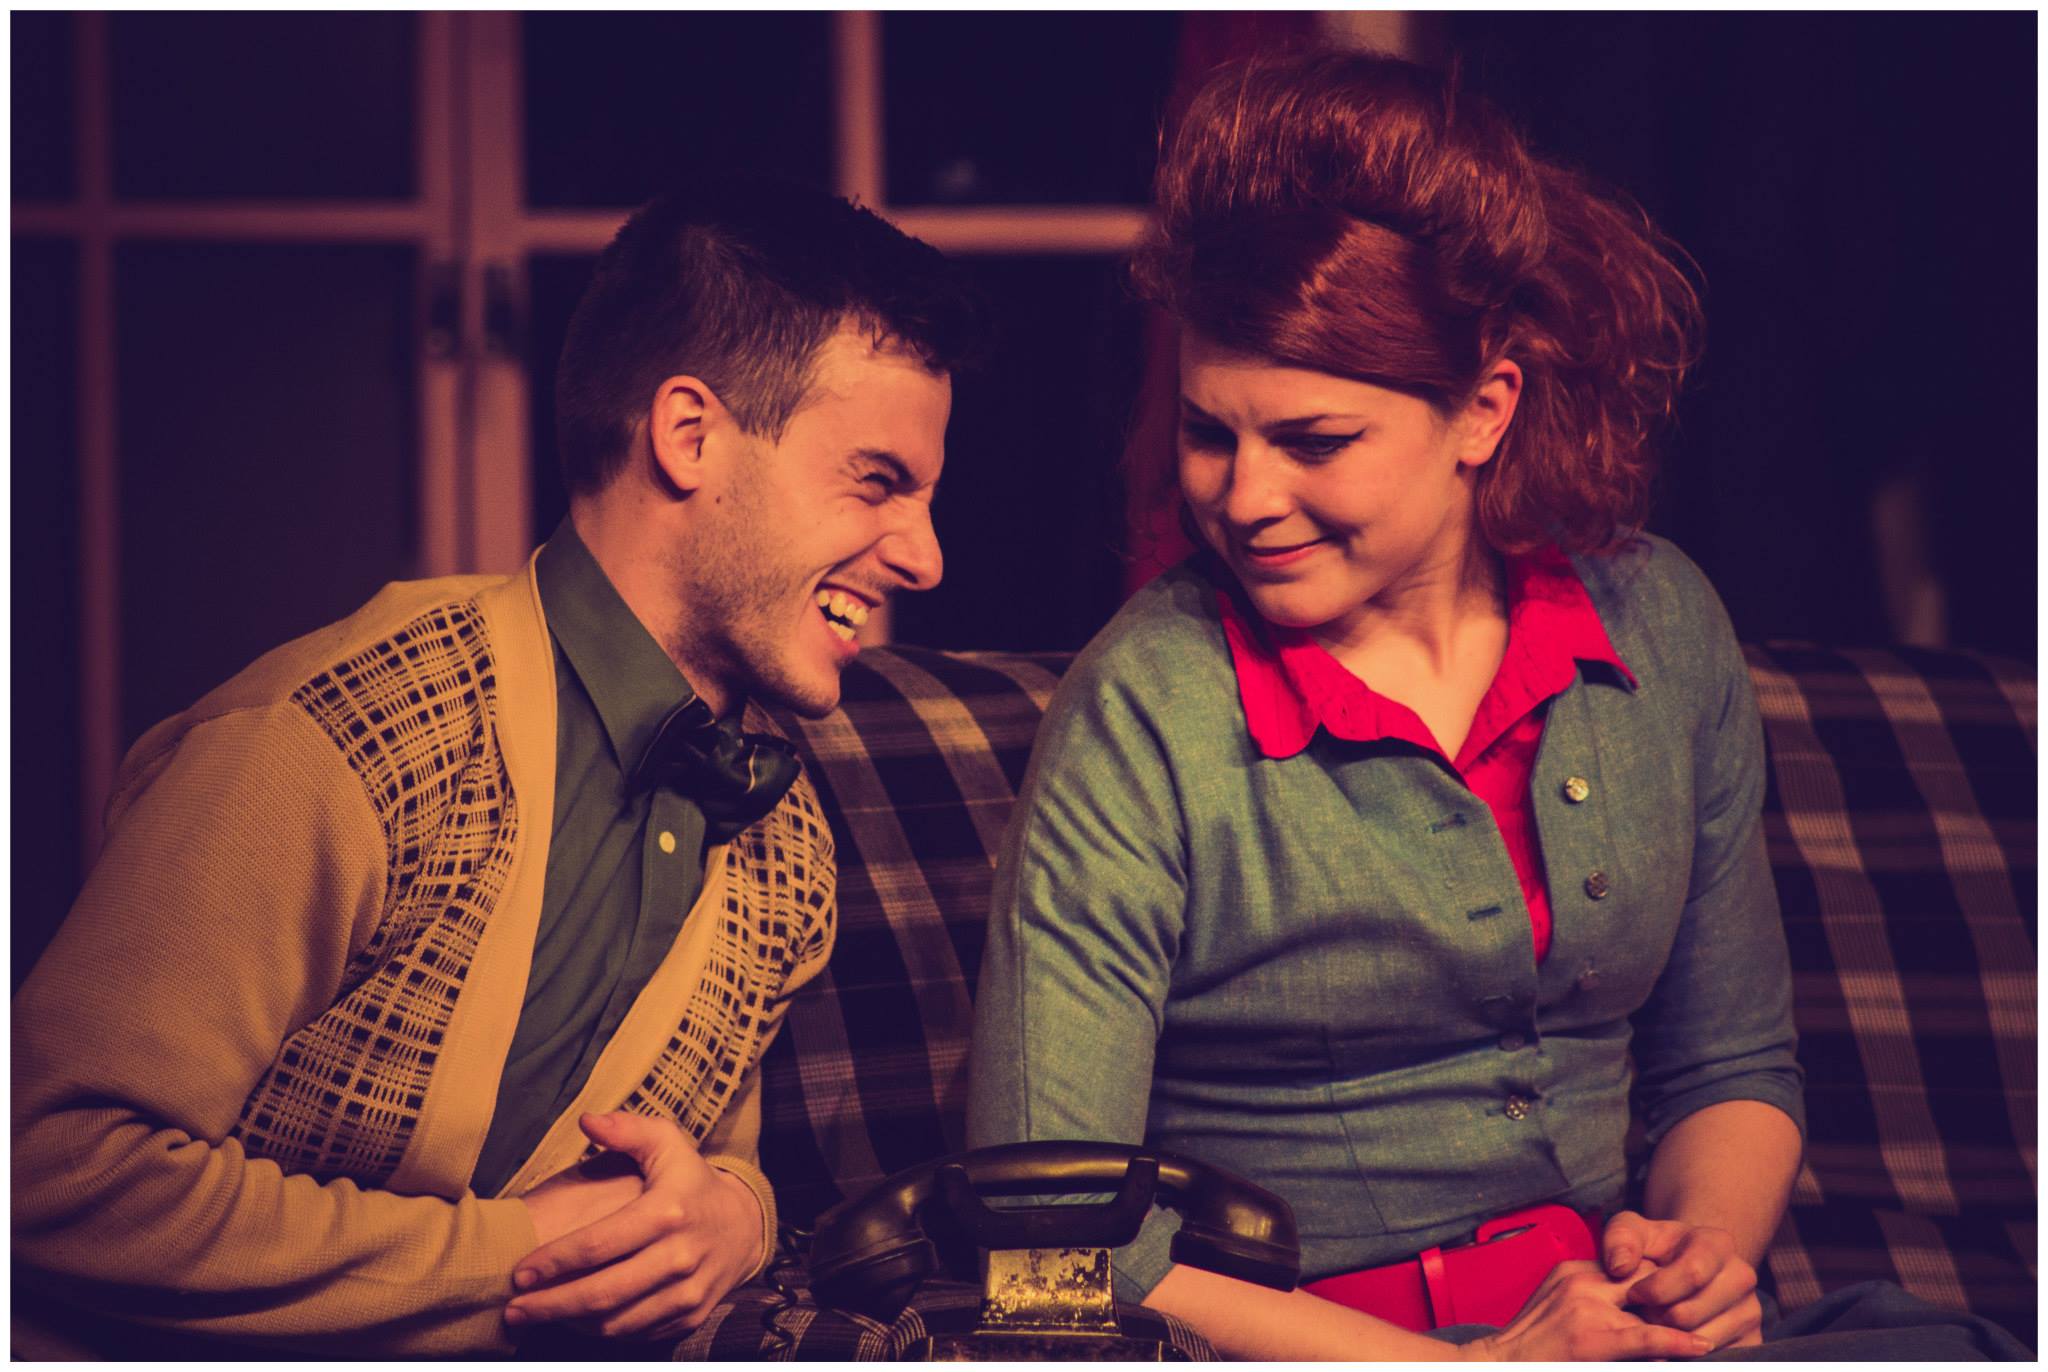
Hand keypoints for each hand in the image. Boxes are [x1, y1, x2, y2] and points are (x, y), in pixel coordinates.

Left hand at [504, 1111, 765, 1340]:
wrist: (743, 1225)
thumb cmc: (691, 1181)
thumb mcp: (668, 1143)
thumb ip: (627, 1129)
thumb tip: (586, 1121)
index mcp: (669, 1211)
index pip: (600, 1244)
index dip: (555, 1261)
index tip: (519, 1272)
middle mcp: (680, 1256)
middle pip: (603, 1292)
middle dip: (550, 1304)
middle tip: (512, 1308)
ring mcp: (687, 1292)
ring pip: (617, 1322)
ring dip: (569, 1324)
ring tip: (535, 1316)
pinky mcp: (690, 1317)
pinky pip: (636, 1334)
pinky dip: (600, 1333)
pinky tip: (574, 1322)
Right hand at [1462, 1259, 1712, 1360]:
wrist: (1497, 1363)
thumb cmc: (1531, 1346)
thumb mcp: (1557, 1303)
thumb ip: (1591, 1297)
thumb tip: (1632, 1306)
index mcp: (1576, 1270)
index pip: (1631, 1264)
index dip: (1664, 1276)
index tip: (1691, 1287)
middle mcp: (1584, 1280)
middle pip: (1647, 1275)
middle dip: (1681, 1289)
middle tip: (1716, 1301)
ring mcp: (1588, 1307)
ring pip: (1653, 1303)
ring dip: (1687, 1315)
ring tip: (1721, 1325)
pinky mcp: (1594, 1338)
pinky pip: (1646, 1336)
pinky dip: (1677, 1341)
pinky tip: (1702, 1348)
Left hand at [1602, 1210, 1762, 1350]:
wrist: (1686, 1267)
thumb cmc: (1654, 1249)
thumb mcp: (1631, 1231)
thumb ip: (1621, 1238)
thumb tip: (1620, 1267)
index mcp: (1718, 1244)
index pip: (1693, 1273)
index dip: (1656, 1289)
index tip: (1633, 1294)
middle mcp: (1741, 1277)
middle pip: (1689, 1314)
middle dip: (1655, 1317)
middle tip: (1642, 1311)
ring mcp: (1750, 1312)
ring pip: (1698, 1342)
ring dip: (1668, 1337)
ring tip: (1656, 1319)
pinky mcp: (1750, 1340)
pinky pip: (1712, 1359)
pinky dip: (1685, 1354)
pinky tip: (1673, 1336)